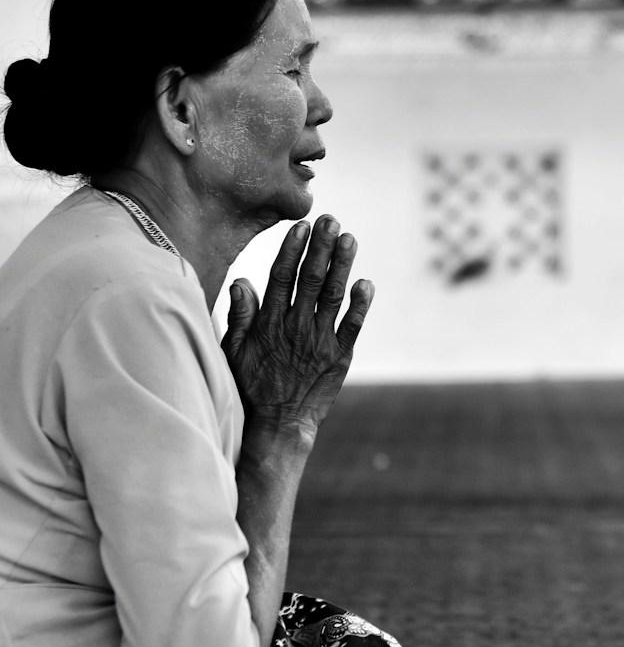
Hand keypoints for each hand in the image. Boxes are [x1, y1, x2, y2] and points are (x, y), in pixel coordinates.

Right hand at [222, 215, 373, 438]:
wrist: (279, 425)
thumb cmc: (252, 386)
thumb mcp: (233, 352)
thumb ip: (240, 316)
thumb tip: (243, 281)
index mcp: (269, 324)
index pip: (281, 278)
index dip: (293, 250)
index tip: (302, 226)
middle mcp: (295, 328)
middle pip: (310, 280)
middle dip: (321, 248)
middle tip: (332, 220)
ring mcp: (319, 341)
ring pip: (333, 296)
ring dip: (342, 266)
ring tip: (349, 238)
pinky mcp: (339, 357)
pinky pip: (352, 326)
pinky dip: (360, 305)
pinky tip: (366, 283)